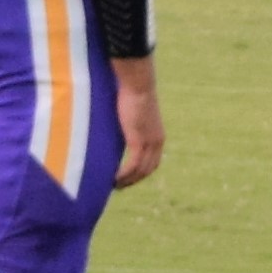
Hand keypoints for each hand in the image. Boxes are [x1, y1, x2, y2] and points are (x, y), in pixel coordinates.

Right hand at [111, 58, 164, 187]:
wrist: (138, 85)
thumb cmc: (132, 94)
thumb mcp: (134, 114)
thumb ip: (130, 125)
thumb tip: (120, 128)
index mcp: (158, 137)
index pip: (153, 162)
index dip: (141, 173)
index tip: (128, 179)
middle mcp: (157, 142)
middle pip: (148, 170)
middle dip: (134, 181)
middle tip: (118, 187)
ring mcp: (149, 142)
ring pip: (140, 171)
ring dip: (127, 181)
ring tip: (113, 186)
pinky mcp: (139, 141)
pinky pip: (132, 165)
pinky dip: (123, 175)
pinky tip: (113, 179)